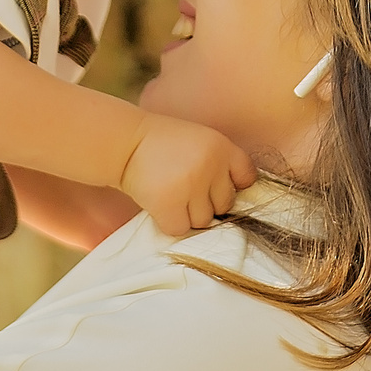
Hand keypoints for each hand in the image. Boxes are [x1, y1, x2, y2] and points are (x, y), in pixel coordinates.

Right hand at [117, 113, 256, 234]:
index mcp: (221, 147)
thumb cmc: (162, 144)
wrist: (124, 142)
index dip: (231, 185)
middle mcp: (210, 166)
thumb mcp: (199, 141)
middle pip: (225, 205)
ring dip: (187, 215)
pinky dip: (169, 222)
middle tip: (184, 189)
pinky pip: (180, 229)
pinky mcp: (169, 204)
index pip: (247, 178)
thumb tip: (234, 202)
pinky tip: (160, 205)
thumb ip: (220, 164)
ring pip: (203, 221)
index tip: (213, 184)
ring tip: (171, 195)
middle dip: (207, 202)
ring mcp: (190, 186)